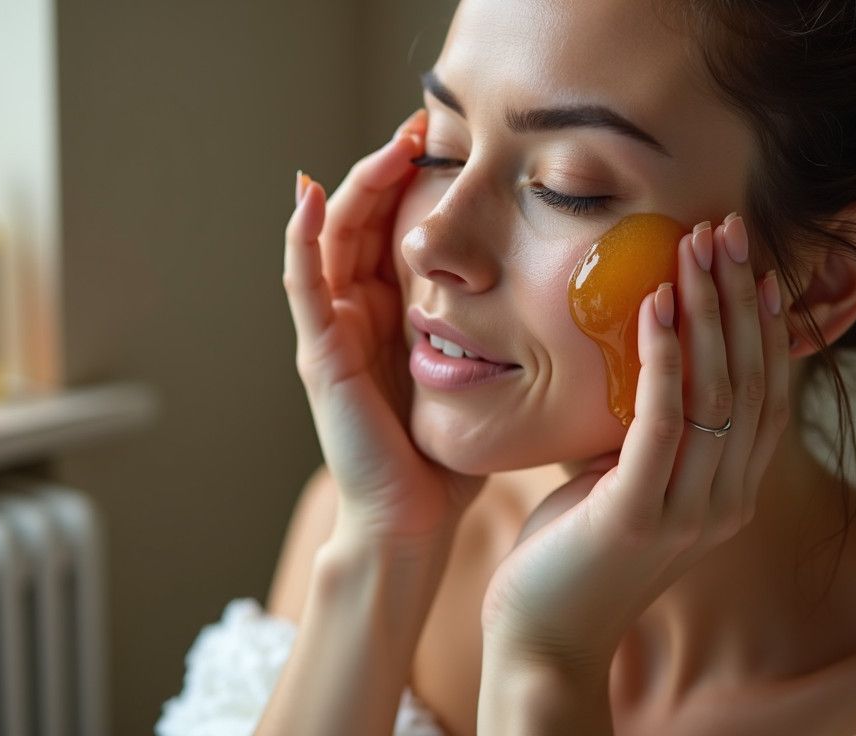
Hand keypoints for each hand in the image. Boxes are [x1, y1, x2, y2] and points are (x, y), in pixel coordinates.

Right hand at [284, 109, 486, 552]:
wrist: (413, 521)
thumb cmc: (445, 459)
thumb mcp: (472, 375)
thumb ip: (489, 333)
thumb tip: (556, 298)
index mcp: (390, 316)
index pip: (392, 231)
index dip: (413, 184)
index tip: (452, 142)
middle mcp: (355, 316)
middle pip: (362, 222)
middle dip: (388, 170)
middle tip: (423, 124)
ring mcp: (330, 333)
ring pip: (330, 240)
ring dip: (356, 186)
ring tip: (390, 144)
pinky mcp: (318, 355)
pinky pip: (301, 285)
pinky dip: (300, 239)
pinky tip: (310, 196)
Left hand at [480, 215, 790, 670]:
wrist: (542, 638)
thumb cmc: (574, 553)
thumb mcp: (623, 481)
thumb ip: (647, 432)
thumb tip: (643, 362)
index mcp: (729, 491)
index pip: (764, 391)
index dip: (761, 322)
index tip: (751, 260)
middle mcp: (725, 500)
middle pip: (752, 379)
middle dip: (740, 297)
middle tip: (729, 229)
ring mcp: (690, 512)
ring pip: (717, 391)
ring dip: (708, 311)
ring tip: (696, 247)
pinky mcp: (639, 516)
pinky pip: (664, 422)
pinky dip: (665, 359)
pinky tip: (656, 306)